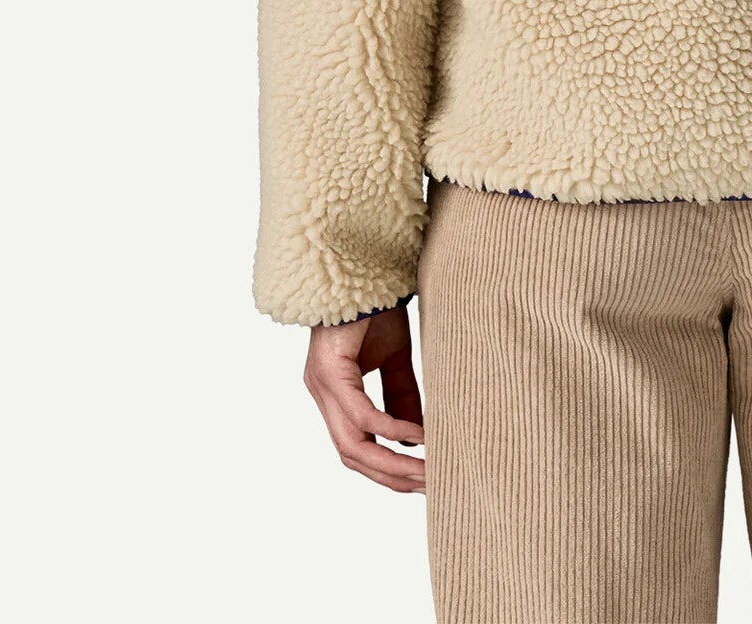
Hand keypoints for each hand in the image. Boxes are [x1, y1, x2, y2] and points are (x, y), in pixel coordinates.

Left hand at [303, 305, 425, 491]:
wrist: (361, 266)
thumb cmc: (374, 307)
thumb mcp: (394, 358)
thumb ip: (401, 396)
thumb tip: (412, 440)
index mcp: (333, 394)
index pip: (356, 448)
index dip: (386, 470)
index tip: (420, 482)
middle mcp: (322, 395)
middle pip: (353, 456)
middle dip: (392, 477)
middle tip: (429, 486)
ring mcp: (322, 386)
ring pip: (354, 445)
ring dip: (392, 464)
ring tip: (426, 471)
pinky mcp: (331, 372)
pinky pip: (362, 414)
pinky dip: (390, 430)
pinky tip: (417, 437)